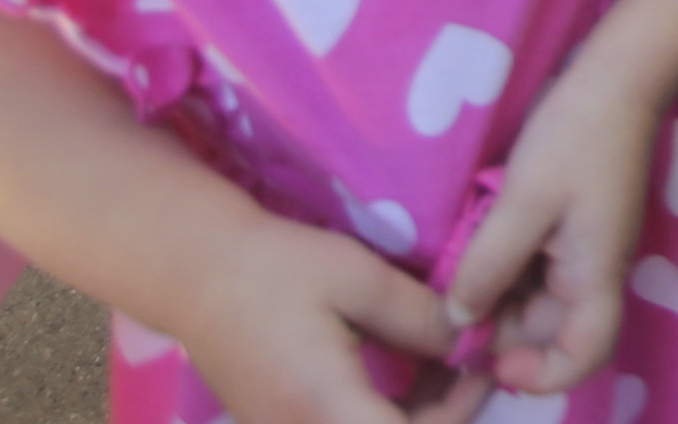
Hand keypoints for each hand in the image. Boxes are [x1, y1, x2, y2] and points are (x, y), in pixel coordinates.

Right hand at [171, 209, 487, 423]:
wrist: (195, 274)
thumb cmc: (277, 268)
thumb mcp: (359, 278)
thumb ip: (420, 318)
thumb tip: (471, 343)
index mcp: (325, 407)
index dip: (458, 414)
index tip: (481, 369)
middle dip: (443, 417)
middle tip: (471, 366)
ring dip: (415, 417)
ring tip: (444, 364)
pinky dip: (382, 414)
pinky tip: (407, 374)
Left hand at [443, 62, 661, 401]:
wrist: (617, 76)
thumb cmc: (576, 136)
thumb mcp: (523, 200)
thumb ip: (488, 266)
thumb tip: (457, 322)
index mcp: (595, 273)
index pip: (584, 354)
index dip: (543, 375)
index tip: (494, 363)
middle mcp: (592, 272)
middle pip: (547, 331)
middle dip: (498, 330)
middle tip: (447, 309)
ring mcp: (580, 250)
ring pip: (533, 300)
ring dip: (494, 297)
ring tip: (453, 274)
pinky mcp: (567, 229)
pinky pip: (532, 270)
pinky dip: (500, 270)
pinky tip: (471, 249)